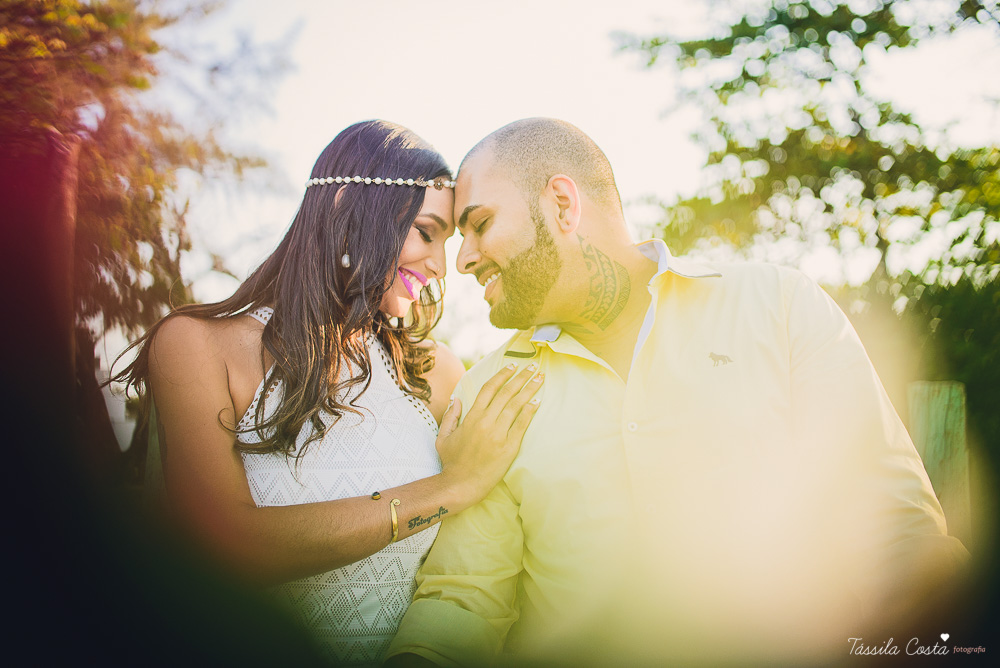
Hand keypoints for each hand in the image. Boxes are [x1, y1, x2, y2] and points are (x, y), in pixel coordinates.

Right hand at [435, 362, 542, 505]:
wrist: (462, 485)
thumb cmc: (451, 462)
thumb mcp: (443, 437)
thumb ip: (450, 416)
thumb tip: (456, 399)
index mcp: (471, 417)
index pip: (489, 388)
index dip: (502, 375)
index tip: (512, 365)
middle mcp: (486, 422)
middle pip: (506, 393)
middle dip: (521, 376)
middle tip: (533, 366)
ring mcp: (498, 434)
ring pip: (516, 405)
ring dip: (529, 389)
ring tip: (540, 378)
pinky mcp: (509, 447)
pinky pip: (522, 424)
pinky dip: (530, 411)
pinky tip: (538, 400)